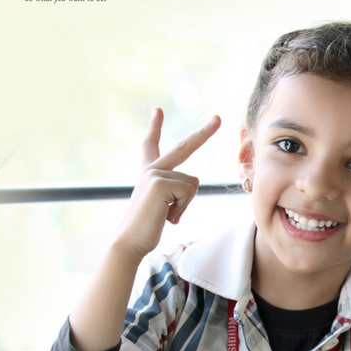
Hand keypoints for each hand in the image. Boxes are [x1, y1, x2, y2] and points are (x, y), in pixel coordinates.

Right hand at [113, 108, 220, 260]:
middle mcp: (151, 169)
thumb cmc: (148, 226)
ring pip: (192, 183)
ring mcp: (155, 173)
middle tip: (219, 118)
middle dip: (204, 132)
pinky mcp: (159, 182)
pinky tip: (165, 215)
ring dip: (185, 204)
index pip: (150, 145)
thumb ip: (175, 189)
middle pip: (183, 146)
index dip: (154, 127)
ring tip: (165, 214)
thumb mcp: (165, 204)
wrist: (130, 240)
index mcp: (150, 172)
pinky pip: (188, 192)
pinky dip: (182, 208)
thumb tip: (191, 182)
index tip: (157, 109)